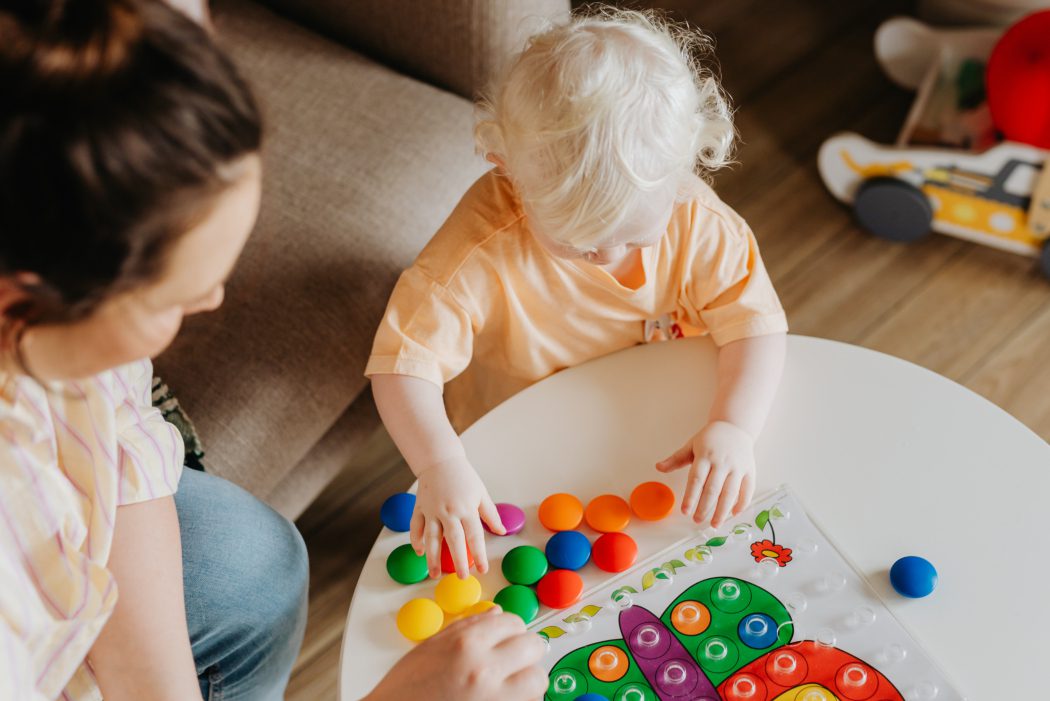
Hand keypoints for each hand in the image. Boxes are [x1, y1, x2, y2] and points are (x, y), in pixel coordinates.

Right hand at [364, 609, 547, 700]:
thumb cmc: (406, 689)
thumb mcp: (432, 646)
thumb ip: (469, 626)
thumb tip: (497, 614)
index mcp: (466, 644)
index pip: (513, 622)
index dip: (511, 629)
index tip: (507, 637)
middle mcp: (484, 669)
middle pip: (533, 646)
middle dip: (526, 650)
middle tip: (514, 658)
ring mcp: (495, 699)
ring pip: (538, 679)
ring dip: (527, 678)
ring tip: (510, 683)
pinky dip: (522, 700)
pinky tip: (503, 698)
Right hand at [412, 456, 503, 577]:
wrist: (439, 460)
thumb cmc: (463, 477)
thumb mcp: (481, 493)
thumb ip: (491, 514)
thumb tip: (501, 531)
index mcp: (466, 508)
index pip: (474, 536)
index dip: (479, 554)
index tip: (483, 569)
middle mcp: (449, 511)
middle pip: (454, 540)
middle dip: (458, 561)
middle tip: (462, 577)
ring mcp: (432, 510)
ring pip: (431, 538)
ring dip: (432, 557)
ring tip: (435, 574)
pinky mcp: (419, 508)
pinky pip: (416, 527)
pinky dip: (416, 540)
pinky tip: (419, 552)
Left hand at [656, 421, 755, 527]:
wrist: (734, 426)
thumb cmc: (710, 438)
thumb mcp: (691, 445)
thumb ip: (676, 459)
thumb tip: (658, 467)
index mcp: (705, 456)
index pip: (696, 479)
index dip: (691, 497)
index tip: (685, 511)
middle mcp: (722, 462)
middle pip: (713, 489)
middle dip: (704, 507)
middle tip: (697, 520)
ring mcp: (737, 467)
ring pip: (730, 492)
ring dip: (722, 510)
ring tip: (715, 524)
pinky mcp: (749, 470)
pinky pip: (747, 490)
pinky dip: (742, 503)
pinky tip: (733, 514)